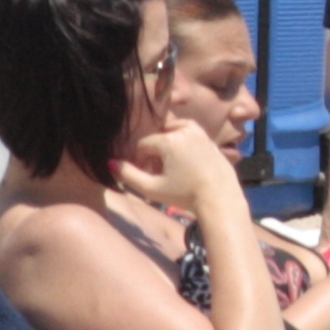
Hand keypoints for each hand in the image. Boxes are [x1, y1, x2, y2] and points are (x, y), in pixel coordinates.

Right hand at [106, 120, 239, 215]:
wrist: (219, 198)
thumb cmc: (183, 194)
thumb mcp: (150, 188)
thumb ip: (128, 175)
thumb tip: (110, 163)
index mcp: (170, 140)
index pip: (143, 145)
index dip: (140, 161)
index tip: (146, 176)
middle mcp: (186, 131)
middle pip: (158, 138)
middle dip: (154, 154)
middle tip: (159, 173)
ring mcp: (201, 133)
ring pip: (173, 132)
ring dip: (167, 145)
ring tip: (170, 166)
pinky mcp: (210, 139)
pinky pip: (189, 134)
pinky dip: (182, 143)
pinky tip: (184, 162)